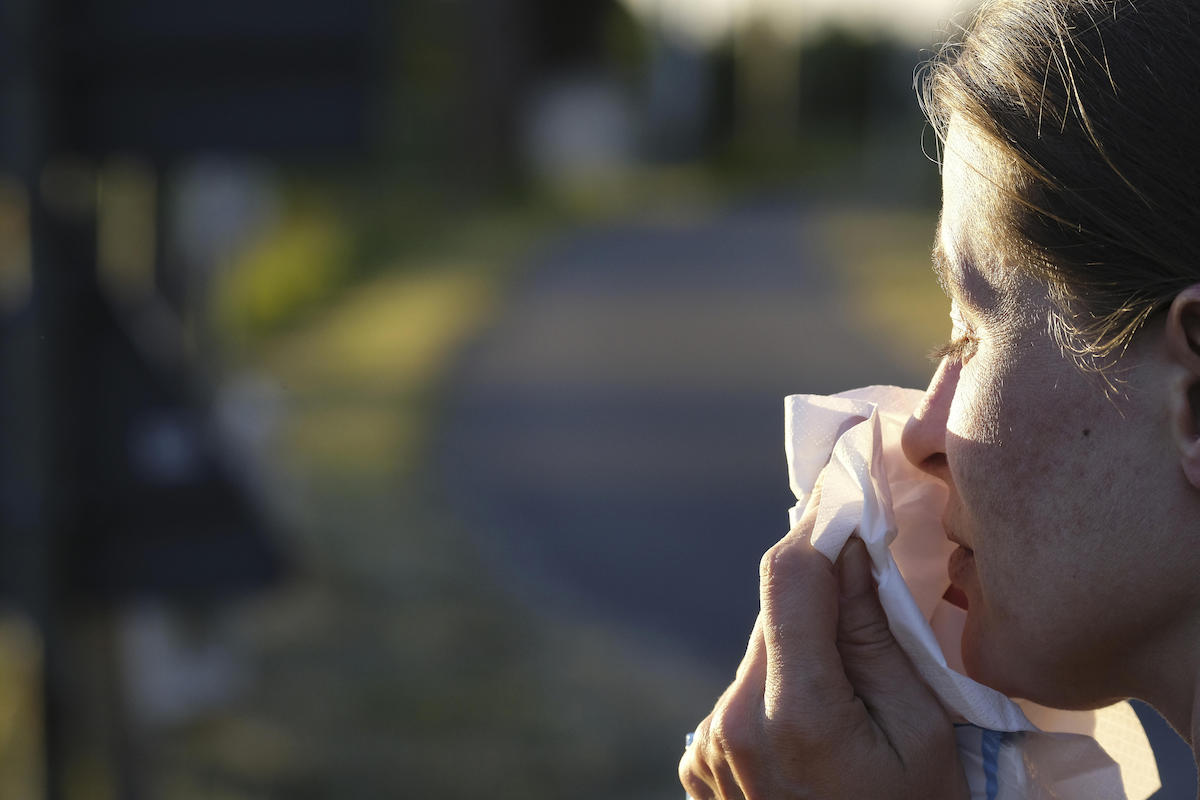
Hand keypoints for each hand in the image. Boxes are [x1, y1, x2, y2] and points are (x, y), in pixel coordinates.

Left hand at [679, 485, 967, 799]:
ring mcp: (707, 745)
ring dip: (802, 644)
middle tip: (873, 603)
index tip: (852, 513)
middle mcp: (732, 724)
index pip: (786, 576)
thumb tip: (851, 544)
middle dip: (822, 597)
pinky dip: (779, 686)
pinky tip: (817, 726)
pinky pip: (743, 691)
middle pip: (773, 612)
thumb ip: (880, 634)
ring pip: (759, 650)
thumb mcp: (925, 733)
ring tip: (851, 689)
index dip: (819, 532)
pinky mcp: (698, 760)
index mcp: (795, 715)